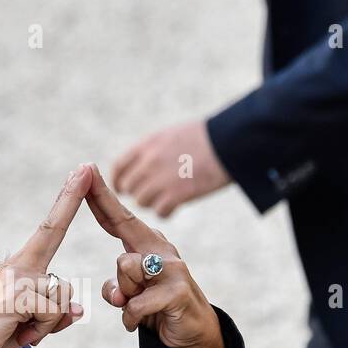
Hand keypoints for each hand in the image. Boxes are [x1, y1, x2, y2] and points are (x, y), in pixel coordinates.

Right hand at [0, 167, 88, 347]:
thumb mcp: (27, 324)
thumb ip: (53, 314)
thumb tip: (77, 310)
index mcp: (21, 267)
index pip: (50, 228)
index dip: (69, 199)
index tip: (84, 170)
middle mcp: (20, 267)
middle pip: (64, 281)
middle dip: (53, 299)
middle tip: (68, 198)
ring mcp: (17, 279)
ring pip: (61, 303)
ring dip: (44, 328)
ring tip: (16, 330)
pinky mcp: (16, 296)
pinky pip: (51, 315)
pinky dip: (37, 334)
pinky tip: (13, 334)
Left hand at [84, 164, 225, 347]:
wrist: (194, 334)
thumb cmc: (157, 308)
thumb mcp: (130, 294)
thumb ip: (117, 287)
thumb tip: (116, 295)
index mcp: (147, 244)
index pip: (119, 216)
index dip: (101, 195)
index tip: (86, 170)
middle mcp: (161, 249)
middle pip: (122, 228)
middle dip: (103, 216)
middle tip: (117, 268)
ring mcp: (172, 267)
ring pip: (124, 267)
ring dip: (123, 296)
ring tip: (141, 306)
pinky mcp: (177, 291)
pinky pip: (133, 303)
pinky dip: (130, 318)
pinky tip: (142, 322)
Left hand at [110, 120, 231, 217]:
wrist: (229, 143)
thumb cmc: (205, 138)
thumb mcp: (171, 135)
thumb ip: (151, 150)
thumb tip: (140, 166)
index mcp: (147, 145)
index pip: (119, 167)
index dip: (118, 180)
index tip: (123, 188)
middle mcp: (149, 162)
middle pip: (129, 188)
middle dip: (138, 192)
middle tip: (152, 194)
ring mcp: (161, 179)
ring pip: (142, 202)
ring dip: (153, 202)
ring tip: (167, 197)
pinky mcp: (177, 195)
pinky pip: (159, 212)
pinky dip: (166, 211)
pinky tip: (175, 206)